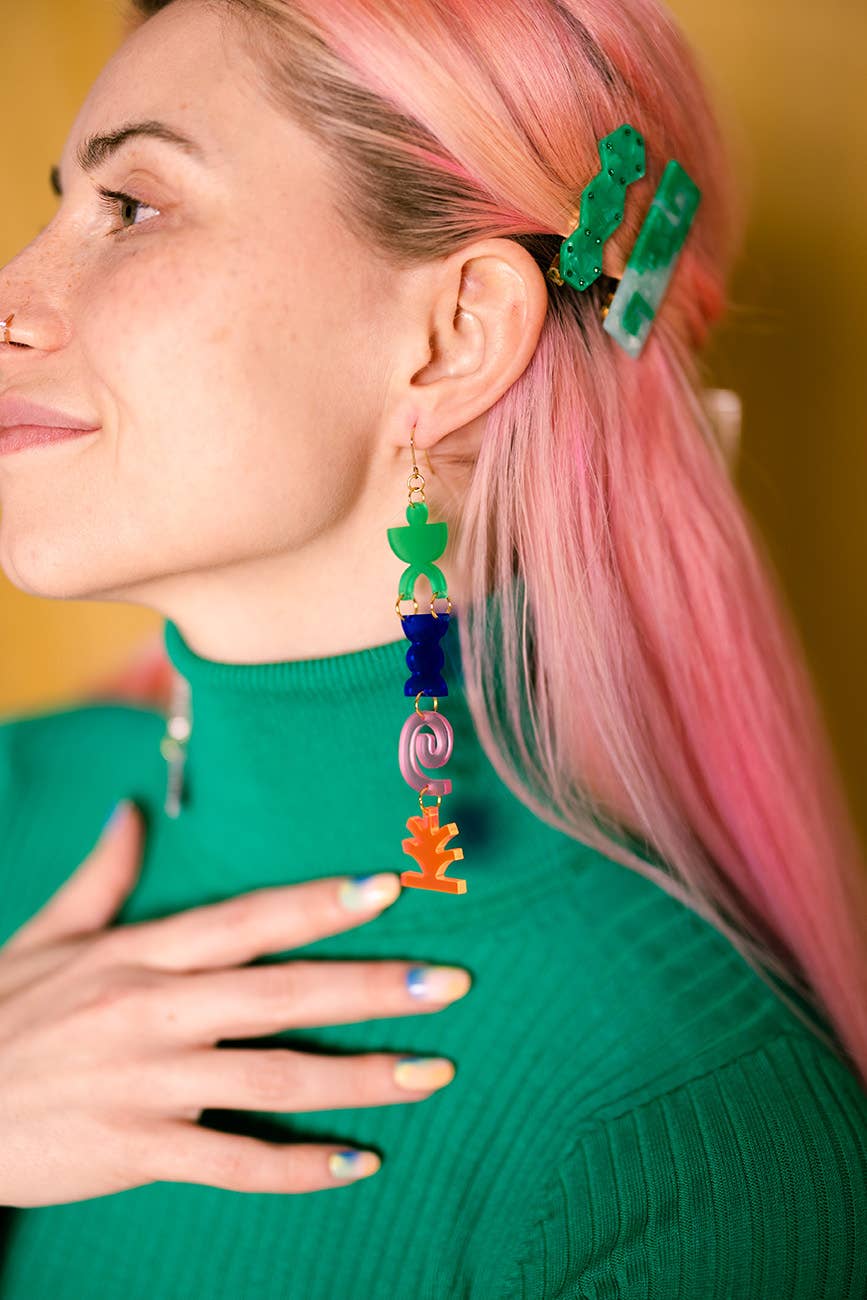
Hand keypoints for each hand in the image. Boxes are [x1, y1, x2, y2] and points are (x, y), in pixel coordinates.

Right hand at [0, 801, 471, 1205]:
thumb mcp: (45, 937)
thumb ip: (102, 877)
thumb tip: (130, 810)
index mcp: (140, 955)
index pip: (246, 919)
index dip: (318, 902)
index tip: (388, 887)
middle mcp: (154, 1010)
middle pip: (281, 993)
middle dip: (371, 988)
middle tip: (450, 984)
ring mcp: (149, 1083)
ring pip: (274, 1078)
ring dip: (360, 1077)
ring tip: (433, 1074)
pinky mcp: (137, 1149)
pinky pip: (233, 1161)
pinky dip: (298, 1166)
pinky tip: (359, 1164)